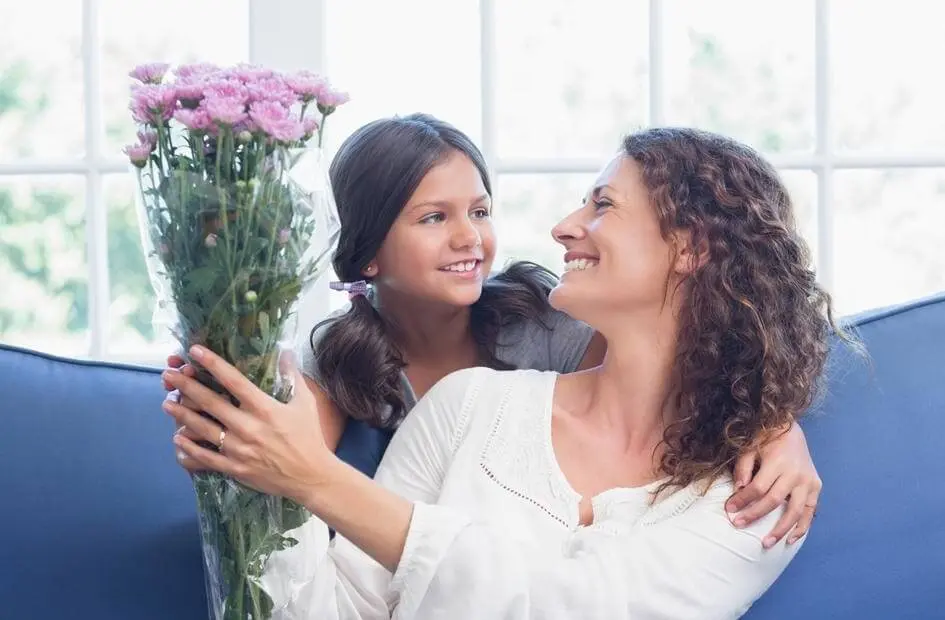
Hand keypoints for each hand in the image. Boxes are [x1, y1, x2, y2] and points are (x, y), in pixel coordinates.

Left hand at [162, 345, 332, 502]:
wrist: (311, 476)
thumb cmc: (309, 437)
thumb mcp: (305, 403)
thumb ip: (293, 377)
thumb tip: (286, 351)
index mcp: (265, 408)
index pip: (233, 380)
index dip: (212, 363)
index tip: (195, 350)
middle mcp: (248, 426)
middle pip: (210, 402)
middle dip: (186, 386)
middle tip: (169, 374)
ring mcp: (239, 449)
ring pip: (202, 428)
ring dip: (181, 414)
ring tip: (167, 403)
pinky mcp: (235, 467)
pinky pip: (205, 457)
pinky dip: (189, 448)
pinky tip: (177, 438)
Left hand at [725, 423, 820, 547]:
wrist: (790, 429)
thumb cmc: (766, 438)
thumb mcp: (750, 447)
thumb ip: (743, 468)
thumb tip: (738, 490)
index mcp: (778, 462)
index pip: (758, 488)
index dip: (742, 500)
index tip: (729, 509)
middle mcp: (796, 473)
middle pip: (774, 501)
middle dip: (755, 515)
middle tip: (739, 525)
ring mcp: (808, 481)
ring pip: (795, 511)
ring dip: (781, 529)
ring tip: (767, 543)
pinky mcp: (816, 486)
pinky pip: (810, 511)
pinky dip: (802, 526)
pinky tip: (791, 539)